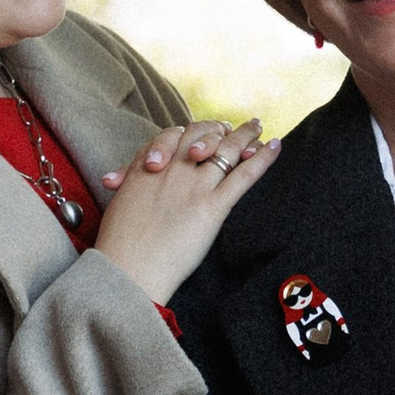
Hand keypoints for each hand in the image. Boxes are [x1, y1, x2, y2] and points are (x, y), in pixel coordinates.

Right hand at [92, 118, 277, 305]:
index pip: (174, 134)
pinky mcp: (211, 207)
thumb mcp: (120, 202)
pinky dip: (262, 159)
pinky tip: (275, 146)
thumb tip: (130, 180)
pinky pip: (243, 175)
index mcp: (148, 165)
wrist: (126, 269)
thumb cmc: (118, 244)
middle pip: (202, 133)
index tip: (204, 137)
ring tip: (258, 126)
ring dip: (246, 134)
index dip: (192, 133)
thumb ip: (131, 184)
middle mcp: (173, 168)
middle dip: (221, 128)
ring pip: (227, 148)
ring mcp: (194, 186)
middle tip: (236, 128)